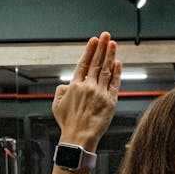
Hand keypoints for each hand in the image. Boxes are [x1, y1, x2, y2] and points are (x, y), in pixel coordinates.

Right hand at [53, 31, 121, 148]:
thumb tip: (66, 84)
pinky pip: (114, 83)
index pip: (83, 63)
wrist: (78, 138)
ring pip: (106, 70)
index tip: (93, 40)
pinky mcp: (110, 101)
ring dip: (110, 55)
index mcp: (75, 86)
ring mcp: (100, 93)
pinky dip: (116, 72)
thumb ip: (60, 91)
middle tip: (105, 35)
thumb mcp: (56, 106)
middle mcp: (88, 87)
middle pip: (96, 63)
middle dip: (101, 47)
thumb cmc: (67, 124)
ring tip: (112, 43)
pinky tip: (118, 62)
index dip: (89, 50)